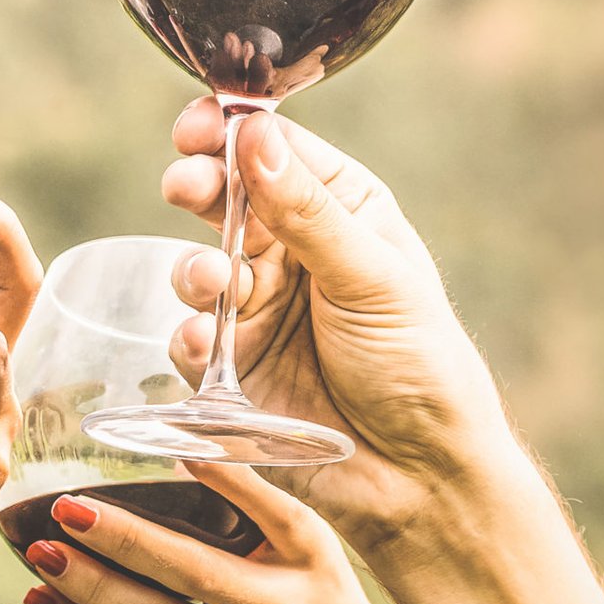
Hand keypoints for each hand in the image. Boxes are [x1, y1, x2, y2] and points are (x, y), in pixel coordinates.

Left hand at [20, 463, 429, 603]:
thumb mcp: (325, 572)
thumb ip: (268, 525)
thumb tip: (188, 460)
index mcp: (315, 567)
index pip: (276, 513)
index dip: (231, 479)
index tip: (184, 445)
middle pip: (191, 571)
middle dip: (124, 538)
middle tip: (69, 506)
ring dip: (91, 587)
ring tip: (43, 551)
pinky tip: (45, 598)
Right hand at [163, 97, 517, 549]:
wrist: (418, 477)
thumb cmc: (420, 367)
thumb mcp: (372, 278)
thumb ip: (306, 212)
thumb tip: (254, 133)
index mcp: (342, 212)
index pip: (275, 152)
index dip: (230, 131)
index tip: (196, 126)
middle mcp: (293, 254)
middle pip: (223, 200)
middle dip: (197, 187)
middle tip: (184, 186)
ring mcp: (257, 312)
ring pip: (197, 268)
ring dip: (195, 269)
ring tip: (212, 285)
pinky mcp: (229, 371)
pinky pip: (188, 341)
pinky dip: (190, 338)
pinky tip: (206, 345)